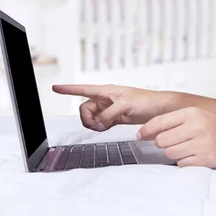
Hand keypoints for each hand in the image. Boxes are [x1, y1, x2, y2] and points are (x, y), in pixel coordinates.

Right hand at [52, 84, 167, 130]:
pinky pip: (100, 123)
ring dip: (95, 124)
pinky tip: (107, 128)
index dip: (68, 89)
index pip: (83, 89)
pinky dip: (101, 127)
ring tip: (106, 126)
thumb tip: (99, 123)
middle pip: (84, 109)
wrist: (161, 110)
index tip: (55, 88)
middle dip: (87, 118)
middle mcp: (106, 99)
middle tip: (98, 125)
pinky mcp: (115, 118)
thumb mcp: (126, 105)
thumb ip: (109, 114)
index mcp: (107, 91)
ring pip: (92, 118)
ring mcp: (110, 109)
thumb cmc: (147, 100)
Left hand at [138, 107, 215, 167]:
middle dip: (163, 143)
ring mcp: (202, 143)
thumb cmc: (214, 127)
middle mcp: (197, 126)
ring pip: (170, 153)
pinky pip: (181, 163)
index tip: (141, 135)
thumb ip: (173, 121)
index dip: (146, 130)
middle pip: (162, 140)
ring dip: (174, 153)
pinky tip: (194, 155)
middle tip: (174, 142)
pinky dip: (184, 161)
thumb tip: (145, 133)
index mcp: (192, 113)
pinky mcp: (205, 159)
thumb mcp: (196, 116)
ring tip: (187, 148)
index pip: (160, 122)